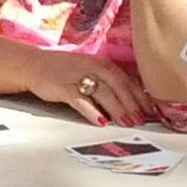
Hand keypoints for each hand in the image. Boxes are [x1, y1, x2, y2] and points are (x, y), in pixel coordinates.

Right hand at [25, 48, 157, 127]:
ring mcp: (78, 76)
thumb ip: (109, 82)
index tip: (152, 111)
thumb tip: (132, 100)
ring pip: (103, 93)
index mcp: (102, 63)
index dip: (140, 96)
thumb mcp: (90, 70)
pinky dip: (92, 112)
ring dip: (117, 109)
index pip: (127, 80)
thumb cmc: (66, 71)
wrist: (34, 65)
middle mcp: (93, 67)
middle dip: (132, 104)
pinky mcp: (63, 87)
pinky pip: (80, 101)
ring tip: (126, 123)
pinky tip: (100, 122)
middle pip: (118, 86)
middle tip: (141, 120)